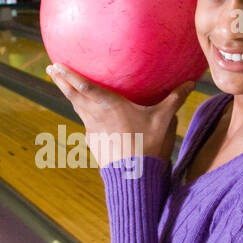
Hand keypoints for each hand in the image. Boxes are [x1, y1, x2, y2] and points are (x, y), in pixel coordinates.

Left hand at [46, 62, 195, 167]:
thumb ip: (175, 99)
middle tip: (51, 68)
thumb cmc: (148, 145)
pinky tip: (86, 112)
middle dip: (61, 81)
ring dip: (70, 95)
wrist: (134, 178)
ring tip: (64, 84)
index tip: (55, 64)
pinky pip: (86, 122)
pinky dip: (82, 112)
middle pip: (73, 95)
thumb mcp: (163, 120)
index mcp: (109, 106)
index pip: (84, 87)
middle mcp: (95, 116)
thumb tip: (192, 81)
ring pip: (77, 108)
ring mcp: (92, 131)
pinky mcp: (94, 142)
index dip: (69, 75)